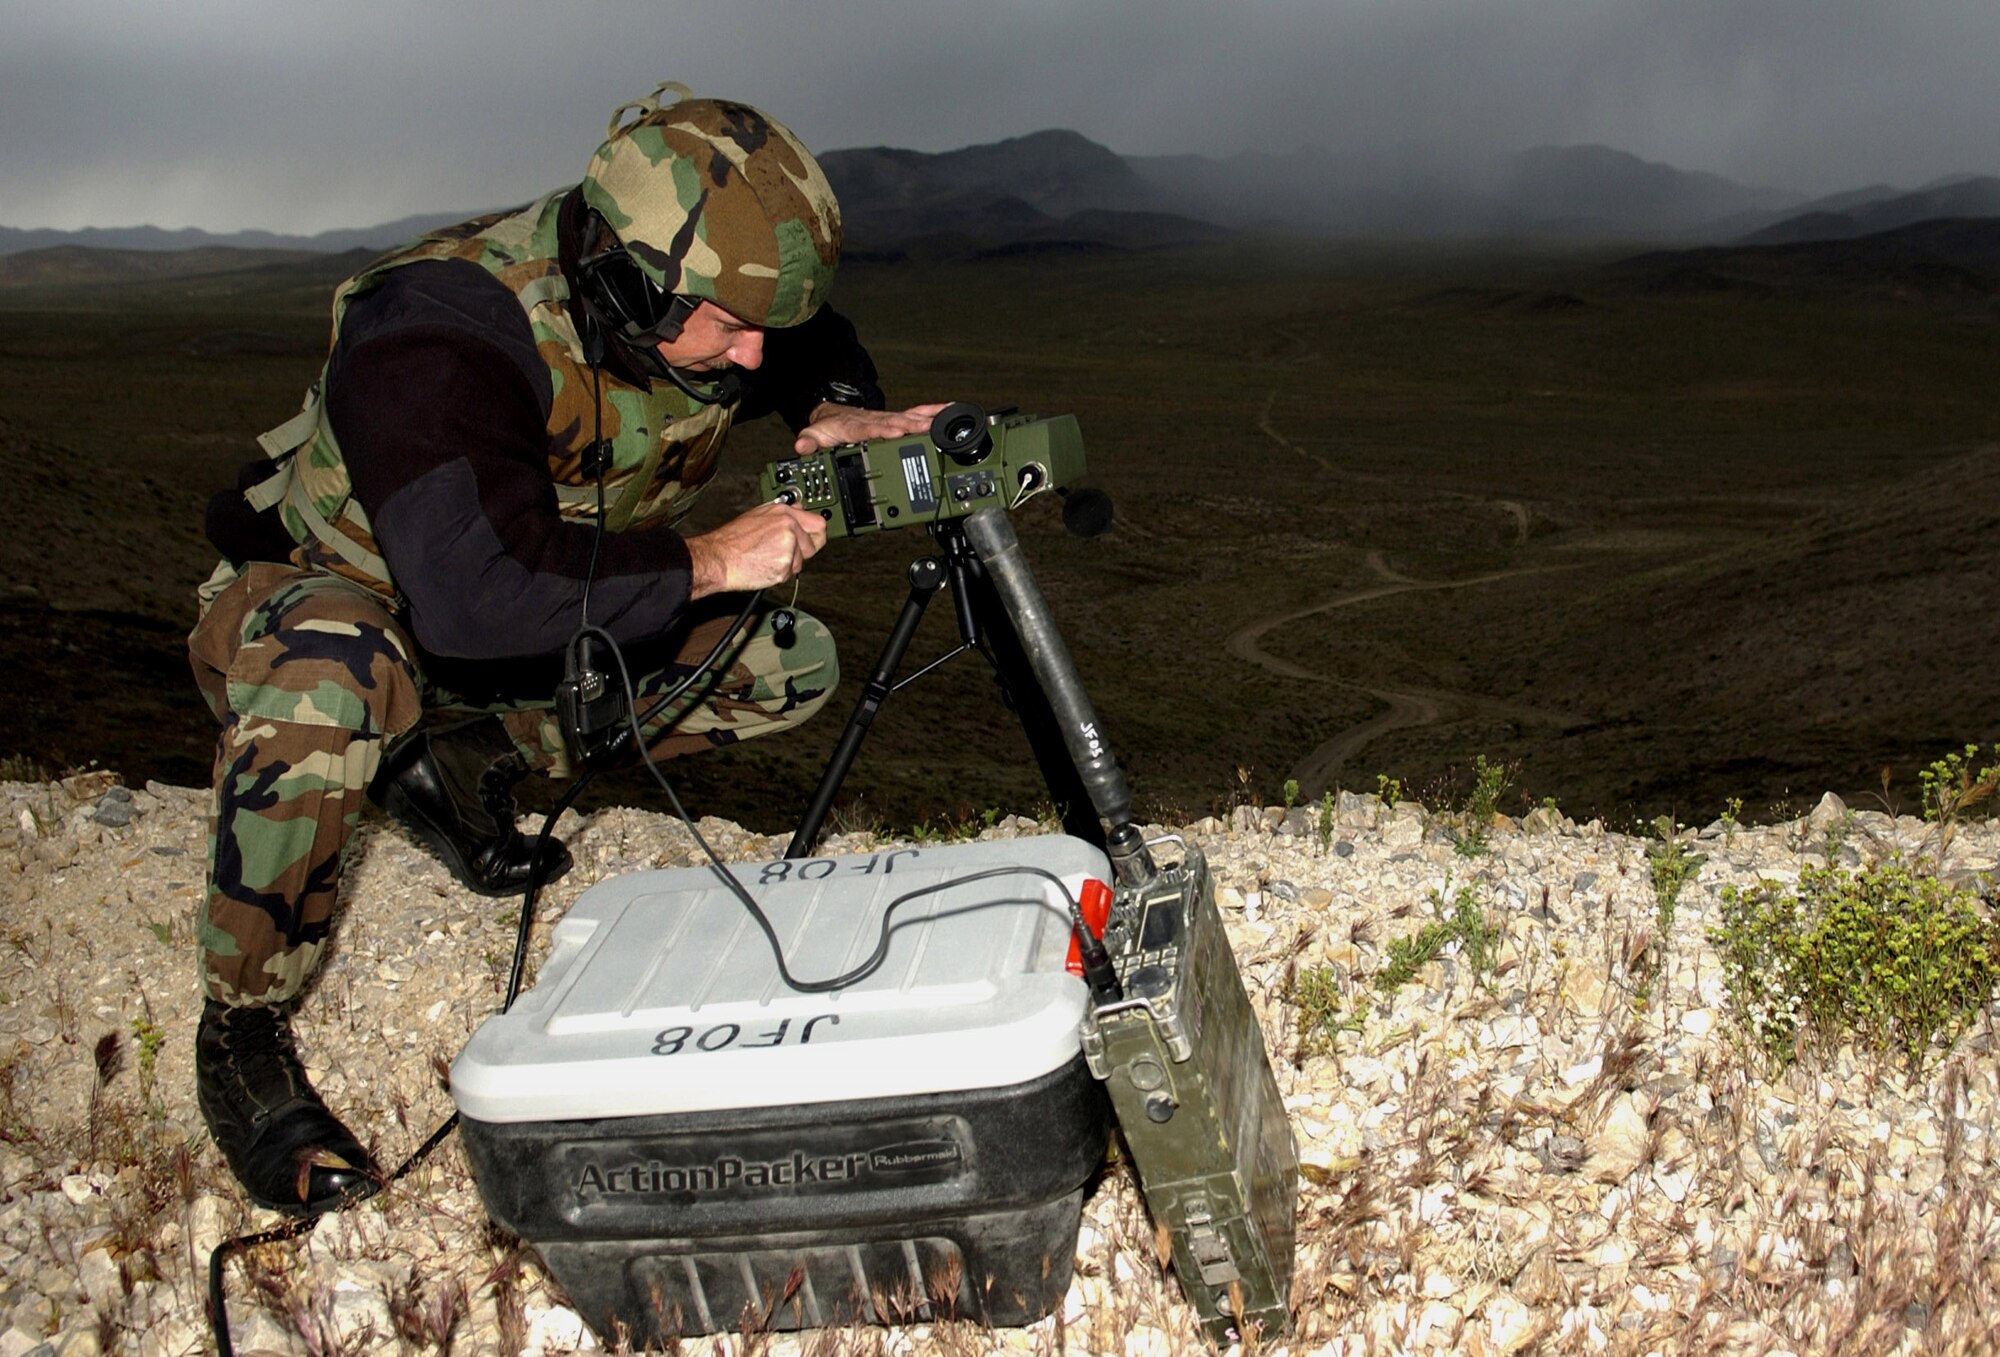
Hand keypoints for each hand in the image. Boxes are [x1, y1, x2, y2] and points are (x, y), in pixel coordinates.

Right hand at [685, 502, 828, 598]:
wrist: (719, 558)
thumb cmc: (732, 539)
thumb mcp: (757, 515)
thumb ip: (783, 512)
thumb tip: (800, 509)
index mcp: (784, 513)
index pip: (818, 523)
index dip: (817, 533)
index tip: (816, 538)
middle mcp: (789, 527)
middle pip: (814, 545)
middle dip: (802, 552)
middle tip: (783, 554)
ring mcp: (788, 547)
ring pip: (800, 562)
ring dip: (787, 565)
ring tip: (766, 558)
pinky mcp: (784, 566)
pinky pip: (789, 574)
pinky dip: (778, 574)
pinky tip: (763, 565)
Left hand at [793, 401, 950, 454]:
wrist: (835, 415)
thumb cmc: (830, 429)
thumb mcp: (815, 436)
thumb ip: (809, 444)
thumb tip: (801, 448)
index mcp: (858, 428)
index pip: (872, 430)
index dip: (884, 431)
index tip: (897, 433)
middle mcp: (878, 422)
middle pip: (897, 424)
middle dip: (912, 427)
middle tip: (929, 430)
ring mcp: (890, 420)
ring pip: (910, 419)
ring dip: (927, 421)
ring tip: (944, 423)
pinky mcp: (898, 421)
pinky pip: (917, 414)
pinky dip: (934, 412)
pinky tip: (950, 410)